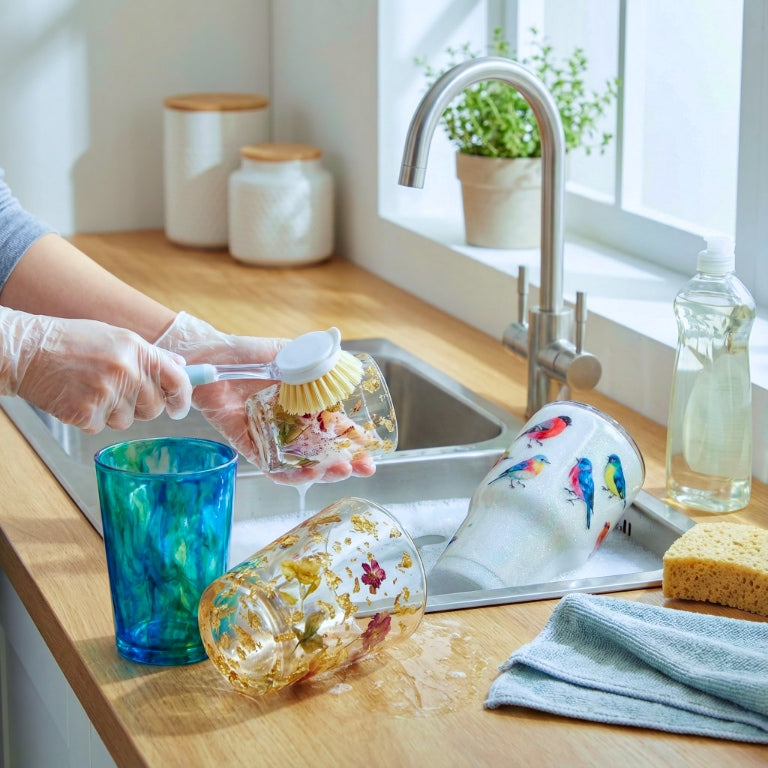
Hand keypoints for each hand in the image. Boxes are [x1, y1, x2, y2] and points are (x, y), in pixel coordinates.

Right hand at [0, 307, 190, 431]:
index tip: (179, 409)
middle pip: (153, 407)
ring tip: (90, 390)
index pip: (177, 380)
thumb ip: (150, 354)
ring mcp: (107, 393)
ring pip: (127, 420)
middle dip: (140, 407)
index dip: (182, 398)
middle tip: (117, 393)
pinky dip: (90, 418)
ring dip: (112, 413)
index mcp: (137, 349)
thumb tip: (180, 366)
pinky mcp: (86, 412)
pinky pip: (101, 427)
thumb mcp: (115, 337)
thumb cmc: (70, 342)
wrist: (25, 351)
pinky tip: (76, 398)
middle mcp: (127, 370)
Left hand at [156, 312, 377, 481]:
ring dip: (321, 473)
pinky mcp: (248, 445)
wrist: (212, 358)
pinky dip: (287, 475)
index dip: (355, 442)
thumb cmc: (248, 354)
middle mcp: (289, 426)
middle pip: (322, 453)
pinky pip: (269, 466)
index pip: (335, 428)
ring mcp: (270, 438)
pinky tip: (304, 475)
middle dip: (345, 465)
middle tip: (361, 469)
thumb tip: (337, 339)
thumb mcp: (286, 352)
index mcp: (303, 407)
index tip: (371, 450)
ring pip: (299, 466)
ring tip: (337, 471)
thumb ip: (312, 353)